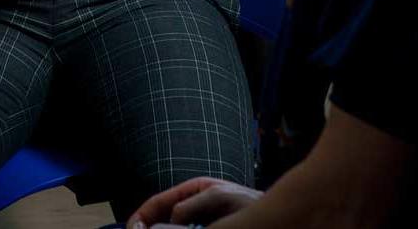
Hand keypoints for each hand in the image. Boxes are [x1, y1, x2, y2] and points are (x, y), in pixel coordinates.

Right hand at [128, 176, 262, 227]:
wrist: (275, 219)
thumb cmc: (249, 202)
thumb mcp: (217, 197)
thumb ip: (190, 204)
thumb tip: (168, 218)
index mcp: (192, 192)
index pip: (159, 203)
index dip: (142, 216)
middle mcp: (192, 209)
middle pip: (161, 220)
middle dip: (148, 228)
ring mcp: (199, 224)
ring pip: (172, 228)